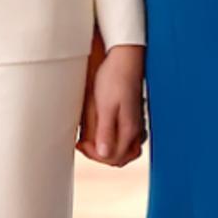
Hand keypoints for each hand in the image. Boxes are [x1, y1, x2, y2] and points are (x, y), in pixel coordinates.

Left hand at [77, 41, 144, 166]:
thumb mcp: (105, 105)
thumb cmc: (114, 79)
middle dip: (100, 156)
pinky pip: (127, 139)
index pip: (113, 158)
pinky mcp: (132, 116)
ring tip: (90, 142)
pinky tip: (104, 134)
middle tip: (83, 145)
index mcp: (129, 130)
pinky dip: (115, 142)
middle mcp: (135, 131)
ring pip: (126, 150)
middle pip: (120, 158)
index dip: (94, 155)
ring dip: (109, 151)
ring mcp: (136, 124)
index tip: (81, 144)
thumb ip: (105, 131)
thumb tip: (102, 154)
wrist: (125, 59)